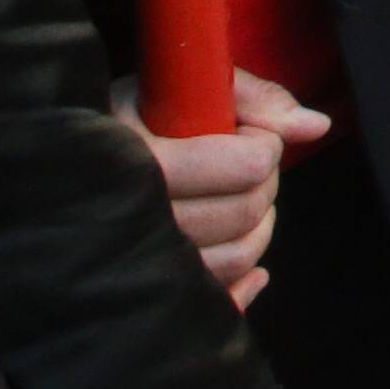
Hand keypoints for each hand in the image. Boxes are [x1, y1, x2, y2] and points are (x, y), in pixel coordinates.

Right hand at [114, 65, 328, 310]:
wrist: (72, 162)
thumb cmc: (141, 114)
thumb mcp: (186, 85)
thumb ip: (257, 98)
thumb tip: (317, 126)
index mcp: (140, 155)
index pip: (246, 164)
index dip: (264, 145)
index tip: (249, 132)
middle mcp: (136, 215)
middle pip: (245, 211)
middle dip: (264, 182)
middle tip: (249, 161)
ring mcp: (139, 262)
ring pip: (238, 256)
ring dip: (259, 225)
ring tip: (241, 196)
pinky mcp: (150, 296)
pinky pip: (218, 303)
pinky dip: (245, 281)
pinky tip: (249, 263)